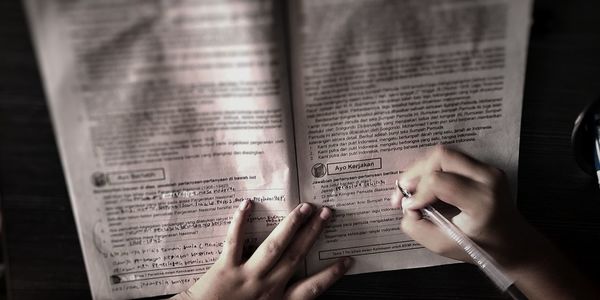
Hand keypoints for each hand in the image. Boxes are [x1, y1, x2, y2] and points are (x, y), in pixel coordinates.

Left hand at [172, 201, 352, 299]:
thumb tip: (298, 293)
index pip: (312, 288)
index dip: (331, 274)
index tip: (347, 260)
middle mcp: (268, 288)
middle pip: (296, 257)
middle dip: (314, 234)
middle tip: (327, 213)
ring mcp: (247, 277)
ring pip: (274, 247)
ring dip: (291, 225)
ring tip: (304, 207)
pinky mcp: (224, 269)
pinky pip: (234, 241)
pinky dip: (240, 222)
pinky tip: (248, 204)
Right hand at [390, 146, 526, 265]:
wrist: (514, 242)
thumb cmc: (481, 248)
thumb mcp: (444, 246)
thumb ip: (417, 227)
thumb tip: (406, 206)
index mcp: (481, 201)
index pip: (439, 181)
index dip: (418, 193)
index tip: (410, 208)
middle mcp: (487, 178)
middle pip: (441, 157)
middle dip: (416, 173)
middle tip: (404, 193)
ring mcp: (488, 169)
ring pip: (444, 153)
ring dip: (422, 169)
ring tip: (411, 188)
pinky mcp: (484, 166)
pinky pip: (450, 159)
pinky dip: (432, 169)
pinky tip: (424, 185)